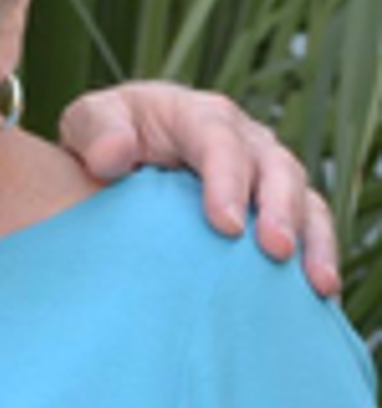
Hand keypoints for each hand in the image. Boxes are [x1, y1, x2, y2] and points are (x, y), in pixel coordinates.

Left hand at [58, 81, 340, 298]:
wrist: (114, 158)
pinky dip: (320, 255)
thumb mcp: (87, 121)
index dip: (226, 178)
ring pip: (302, 194)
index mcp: (193, 113)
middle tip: (274, 250)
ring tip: (315, 281)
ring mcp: (262, 170)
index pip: (217, 138)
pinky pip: (310, 225)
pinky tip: (320, 294)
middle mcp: (239, 137)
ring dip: (310, 236)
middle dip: (278, 207)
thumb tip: (112, 155)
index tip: (224, 224)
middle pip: (272, 165)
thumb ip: (96, 131)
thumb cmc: (103, 136)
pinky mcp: (274, 205)